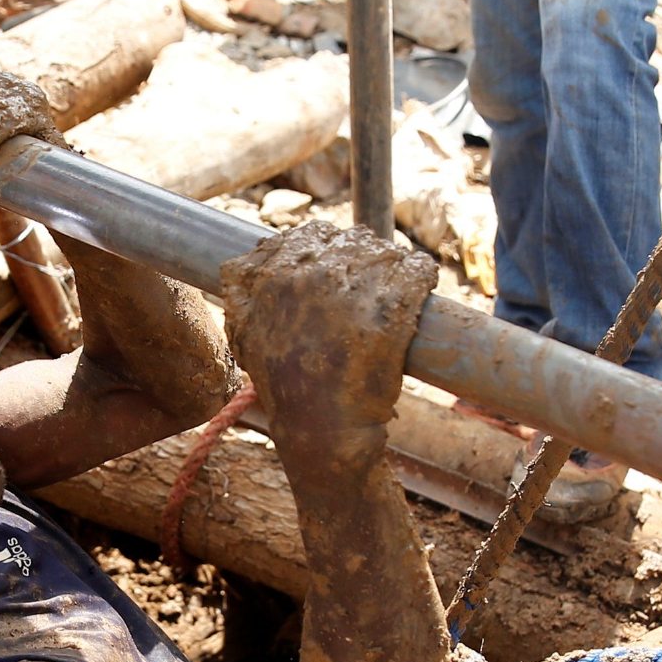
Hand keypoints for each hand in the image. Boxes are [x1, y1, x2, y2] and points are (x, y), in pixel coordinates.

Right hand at [218, 220, 435, 453]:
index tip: (337, 280)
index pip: (312, 235)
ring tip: (388, 302)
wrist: (322, 426)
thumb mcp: (246, 335)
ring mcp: (358, 279)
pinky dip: (421, 280)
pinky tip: (415, 300)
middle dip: (361, 262)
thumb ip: (240, 292)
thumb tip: (239, 265)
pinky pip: (419, 268)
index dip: (328, 256)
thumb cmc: (284, 386)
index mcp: (277, 269)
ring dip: (390, 272)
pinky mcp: (397, 297)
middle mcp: (316, 266)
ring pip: (386, 251)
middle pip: (352, 240)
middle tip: (365, 295)